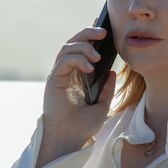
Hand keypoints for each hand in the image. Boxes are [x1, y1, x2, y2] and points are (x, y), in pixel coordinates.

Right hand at [38, 26, 116, 166]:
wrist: (70, 139)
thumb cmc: (83, 126)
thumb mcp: (102, 105)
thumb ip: (107, 89)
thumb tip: (113, 71)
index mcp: (77, 76)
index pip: (82, 50)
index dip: (91, 36)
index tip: (104, 28)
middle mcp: (66, 72)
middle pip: (73, 43)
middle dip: (87, 34)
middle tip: (103, 32)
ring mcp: (59, 75)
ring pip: (67, 48)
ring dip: (83, 47)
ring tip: (97, 56)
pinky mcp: (53, 80)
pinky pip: (64, 61)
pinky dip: (77, 60)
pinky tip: (90, 67)